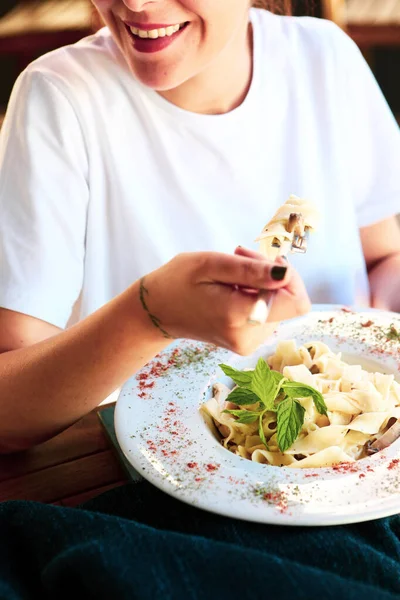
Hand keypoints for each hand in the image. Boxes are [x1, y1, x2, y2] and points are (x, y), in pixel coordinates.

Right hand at [139, 249, 310, 354]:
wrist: (157, 311)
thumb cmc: (178, 282)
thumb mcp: (212, 264)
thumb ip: (251, 270)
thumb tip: (285, 272)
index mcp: (239, 316)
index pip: (296, 302)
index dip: (290, 277)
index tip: (265, 262)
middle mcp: (248, 336)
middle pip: (288, 302)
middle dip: (270, 276)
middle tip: (239, 258)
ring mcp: (247, 343)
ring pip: (279, 307)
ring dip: (262, 285)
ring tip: (230, 275)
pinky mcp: (246, 342)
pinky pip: (267, 314)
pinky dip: (255, 296)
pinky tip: (232, 288)